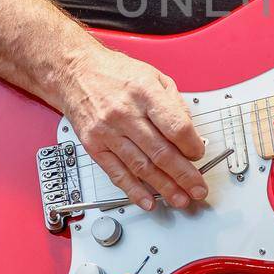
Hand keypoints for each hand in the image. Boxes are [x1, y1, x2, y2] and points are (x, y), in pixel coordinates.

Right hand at [56, 44, 206, 211]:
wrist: (74, 72)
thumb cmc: (114, 73)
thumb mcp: (153, 76)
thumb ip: (174, 103)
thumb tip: (190, 133)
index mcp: (145, 93)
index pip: (176, 127)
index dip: (192, 146)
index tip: (199, 154)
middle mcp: (126, 113)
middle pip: (161, 152)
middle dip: (184, 175)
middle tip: (197, 189)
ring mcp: (108, 131)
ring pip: (141, 167)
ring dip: (164, 187)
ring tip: (180, 198)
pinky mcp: (94, 145)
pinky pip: (116, 173)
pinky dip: (133, 191)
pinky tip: (147, 201)